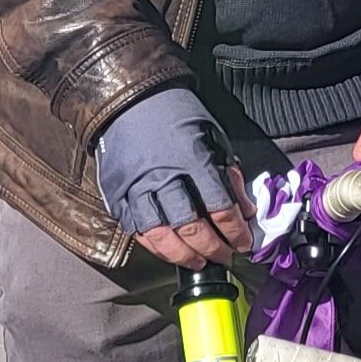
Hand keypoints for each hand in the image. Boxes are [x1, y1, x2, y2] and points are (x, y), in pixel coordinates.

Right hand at [96, 90, 255, 269]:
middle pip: (191, 226)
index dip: (235, 231)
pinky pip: (136, 230)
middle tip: (225, 257)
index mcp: (191, 159)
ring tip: (199, 262)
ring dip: (183, 255)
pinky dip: (154, 246)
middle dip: (213, 248)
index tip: (244, 242)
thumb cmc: (173, 113)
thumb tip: (244, 209)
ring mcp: (136, 188)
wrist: (126, 99)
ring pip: (161, 235)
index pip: (219, 206)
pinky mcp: (117, 195)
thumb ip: (228, 172)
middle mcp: (163, 177)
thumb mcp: (211, 133)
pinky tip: (169, 252)